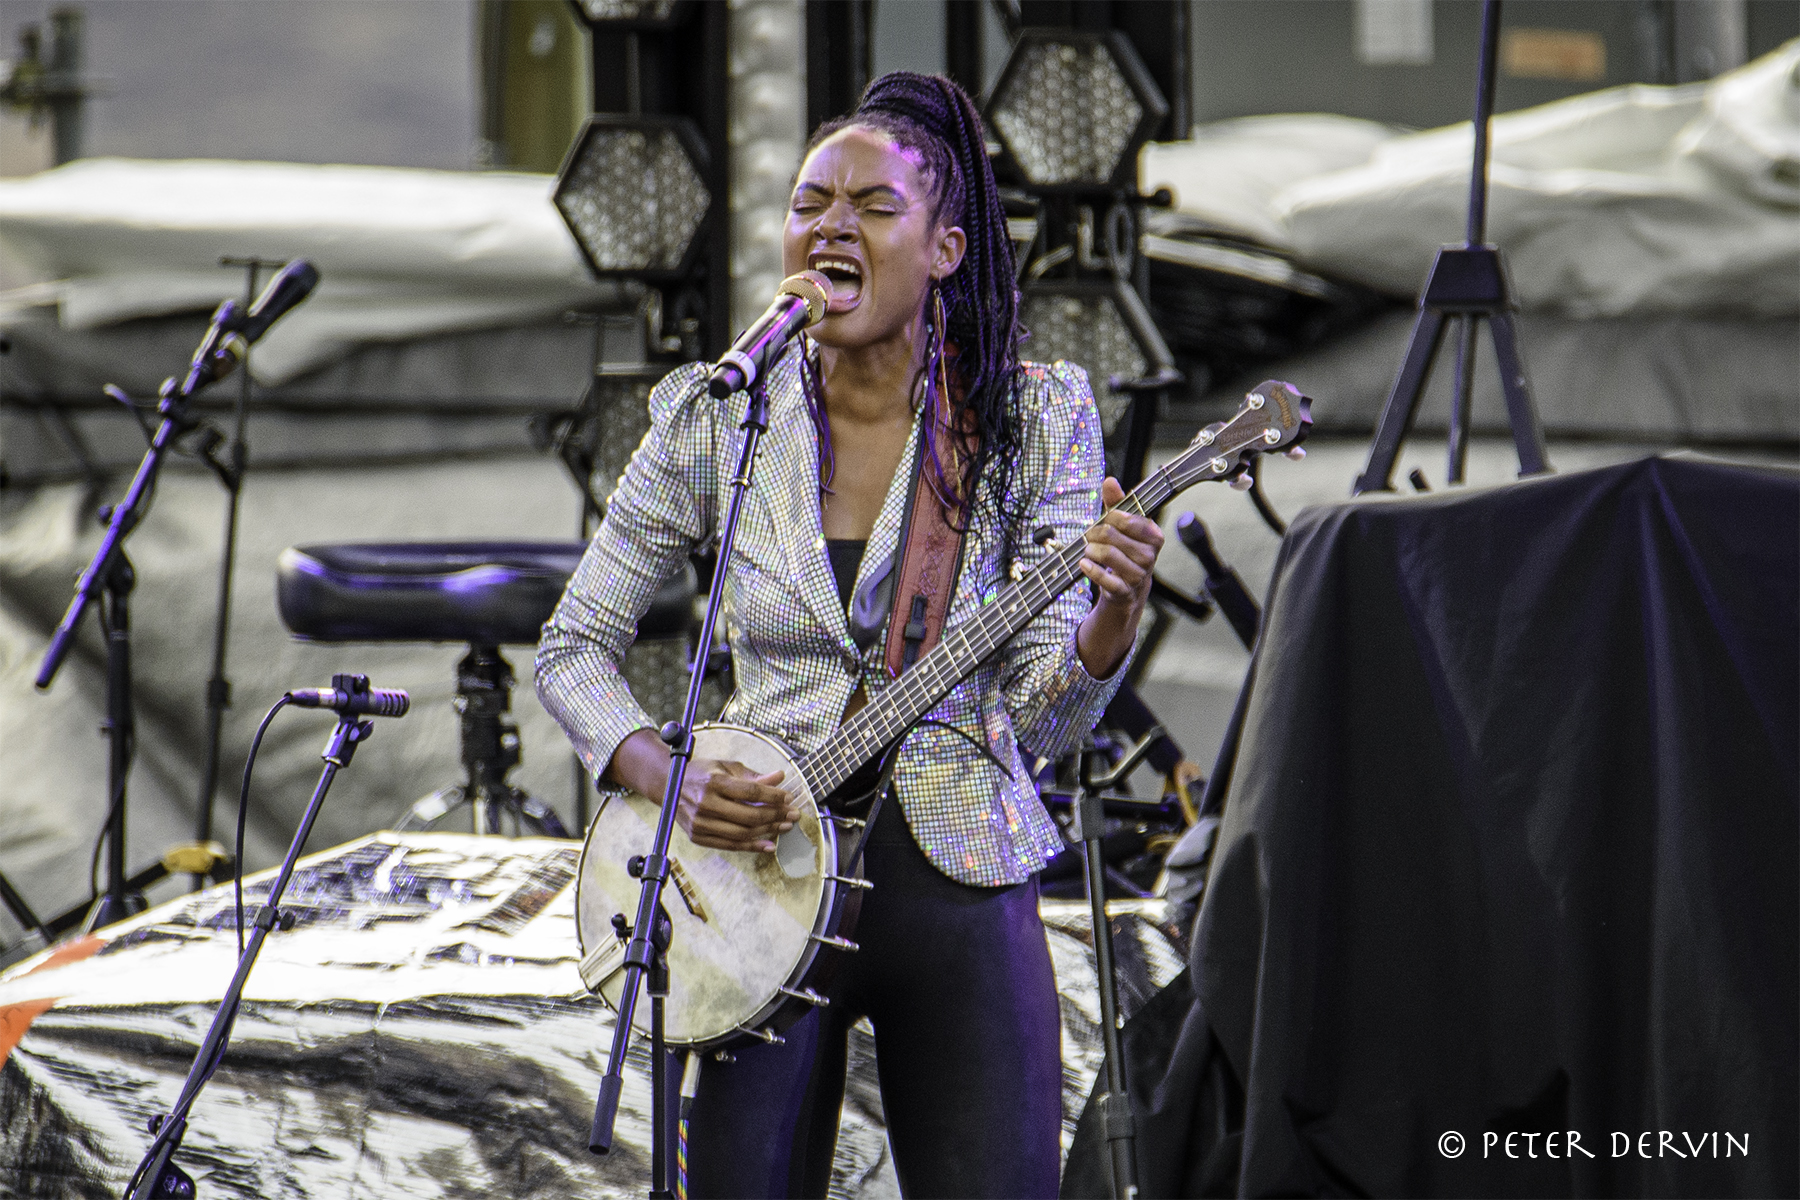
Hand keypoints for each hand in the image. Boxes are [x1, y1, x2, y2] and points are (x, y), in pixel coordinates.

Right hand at [674, 757, 795, 852]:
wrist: (668, 786)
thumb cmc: (702, 774)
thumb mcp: (726, 767)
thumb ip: (753, 776)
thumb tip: (779, 778)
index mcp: (713, 782)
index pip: (750, 792)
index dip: (773, 796)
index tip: (789, 797)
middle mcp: (705, 804)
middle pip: (749, 815)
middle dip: (776, 815)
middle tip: (793, 814)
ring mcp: (700, 823)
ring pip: (742, 833)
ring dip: (768, 831)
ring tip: (785, 827)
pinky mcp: (698, 837)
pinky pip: (730, 845)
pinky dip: (752, 847)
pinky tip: (769, 844)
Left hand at [1076, 476, 1164, 677]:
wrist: (1129, 588)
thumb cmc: (1125, 550)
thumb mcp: (1122, 525)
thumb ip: (1116, 502)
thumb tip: (1109, 480)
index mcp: (1153, 536)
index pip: (1125, 519)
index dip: (1109, 517)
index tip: (1104, 520)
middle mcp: (1149, 556)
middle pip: (1112, 535)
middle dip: (1095, 533)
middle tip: (1089, 535)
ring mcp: (1139, 575)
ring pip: (1108, 554)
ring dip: (1091, 550)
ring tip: (1087, 550)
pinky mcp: (1125, 591)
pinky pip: (1105, 578)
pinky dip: (1090, 569)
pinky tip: (1083, 563)